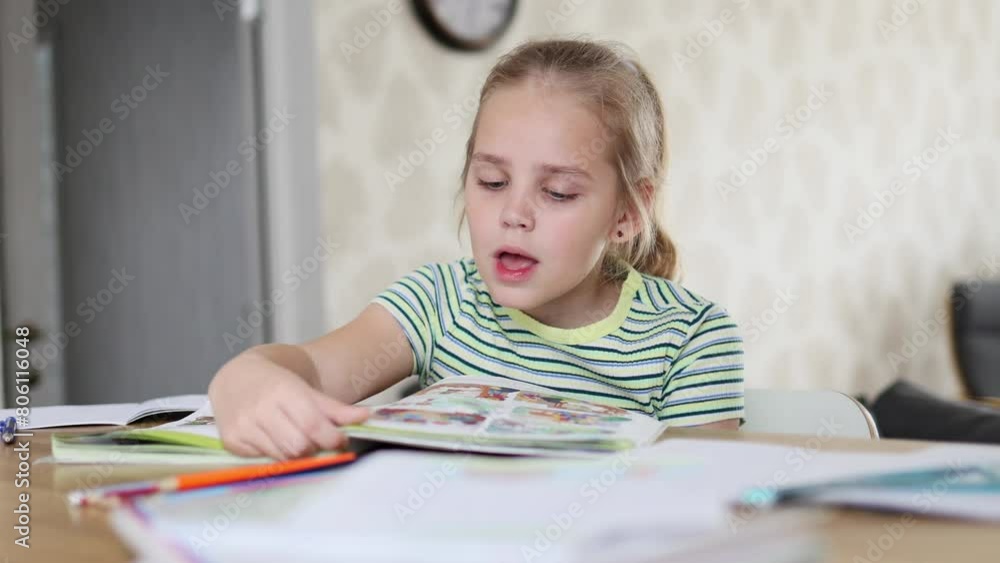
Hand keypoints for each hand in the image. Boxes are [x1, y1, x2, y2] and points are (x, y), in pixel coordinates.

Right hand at [208, 355, 369, 459]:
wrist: (237, 378)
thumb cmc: (277, 383)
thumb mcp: (306, 389)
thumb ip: (335, 408)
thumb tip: (365, 418)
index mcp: (282, 391)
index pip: (312, 425)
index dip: (331, 438)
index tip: (341, 440)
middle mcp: (259, 409)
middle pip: (298, 446)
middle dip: (314, 448)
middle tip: (318, 442)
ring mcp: (243, 426)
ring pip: (282, 457)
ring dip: (296, 454)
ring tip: (297, 439)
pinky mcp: (231, 441)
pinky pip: (264, 460)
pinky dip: (275, 454)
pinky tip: (273, 439)